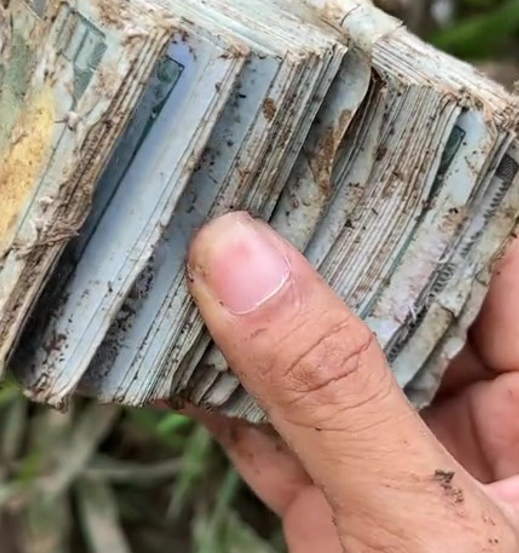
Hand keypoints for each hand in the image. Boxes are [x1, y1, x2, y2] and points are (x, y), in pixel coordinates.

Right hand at [187, 211, 518, 550]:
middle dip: (316, 250)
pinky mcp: (333, 517)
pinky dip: (222, 402)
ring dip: (255, 323)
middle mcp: (469, 426)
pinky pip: (273, 439)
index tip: (339, 145)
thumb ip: (338, 394)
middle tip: (243, 184)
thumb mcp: (423, 520)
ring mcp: (393, 470)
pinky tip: (174, 356)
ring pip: (321, 370)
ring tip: (192, 248)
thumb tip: (241, 257)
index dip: (421, 200)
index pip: (486, 267)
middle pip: (391, 306)